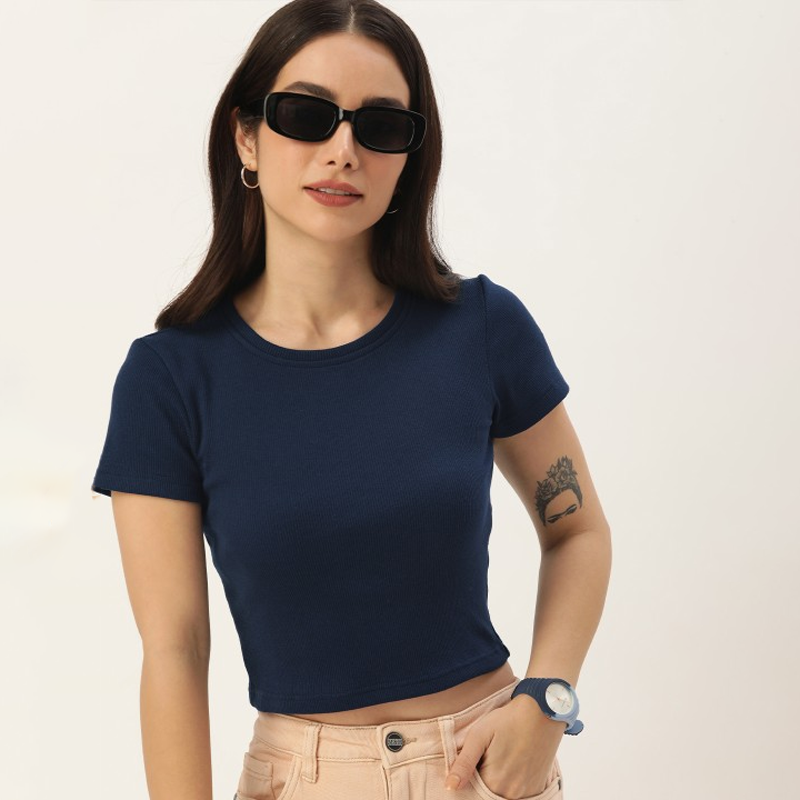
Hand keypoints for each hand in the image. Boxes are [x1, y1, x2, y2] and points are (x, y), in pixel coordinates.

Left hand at [444, 696, 564, 797]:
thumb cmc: (508, 719)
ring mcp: (526, 792)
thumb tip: (450, 786)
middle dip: (484, 777)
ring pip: (502, 793)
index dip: (471, 774)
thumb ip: (464, 763)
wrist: (542, 711)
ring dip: (498, 780)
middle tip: (491, 753)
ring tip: (502, 754)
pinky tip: (513, 762)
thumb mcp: (479, 735)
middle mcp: (511, 792)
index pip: (473, 789)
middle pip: (488, 792)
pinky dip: (512, 782)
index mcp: (494, 781)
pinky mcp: (538, 787)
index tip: (477, 758)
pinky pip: (518, 793)